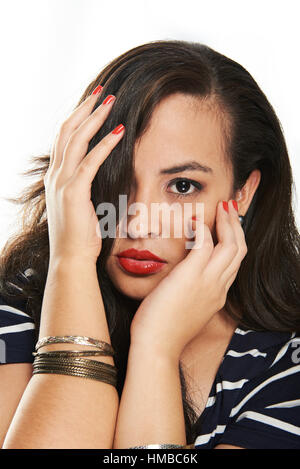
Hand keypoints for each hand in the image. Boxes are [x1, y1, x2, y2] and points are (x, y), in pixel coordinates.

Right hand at [43, 88, 124, 263]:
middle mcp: (55, 175)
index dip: (78, 118)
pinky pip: (90, 161)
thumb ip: (84, 187)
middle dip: (85, 109)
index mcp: (56, 177)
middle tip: (102, 92)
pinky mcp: (74, 192)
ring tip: (110, 101)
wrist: (71, 258)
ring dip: (94, 118)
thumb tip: (99, 176)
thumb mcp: (80, 205)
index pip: (64, 139)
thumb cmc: (80, 236)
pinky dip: (105, 144)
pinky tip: (120, 132)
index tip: (93, 104)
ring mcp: (62, 183)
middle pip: (67, 131)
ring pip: (76, 140)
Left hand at [130, 200, 247, 360]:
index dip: (233, 242)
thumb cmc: (163, 330)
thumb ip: (190, 292)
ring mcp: (208, 282)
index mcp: (217, 295)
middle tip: (229, 209)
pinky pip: (206, 244)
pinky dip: (204, 229)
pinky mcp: (192, 276)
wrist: (156, 347)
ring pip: (232, 245)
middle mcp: (219, 287)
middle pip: (240, 250)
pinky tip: (196, 221)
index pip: (234, 263)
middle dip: (237, 226)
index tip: (227, 228)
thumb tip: (182, 279)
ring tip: (222, 207)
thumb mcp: (184, 309)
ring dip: (228, 222)